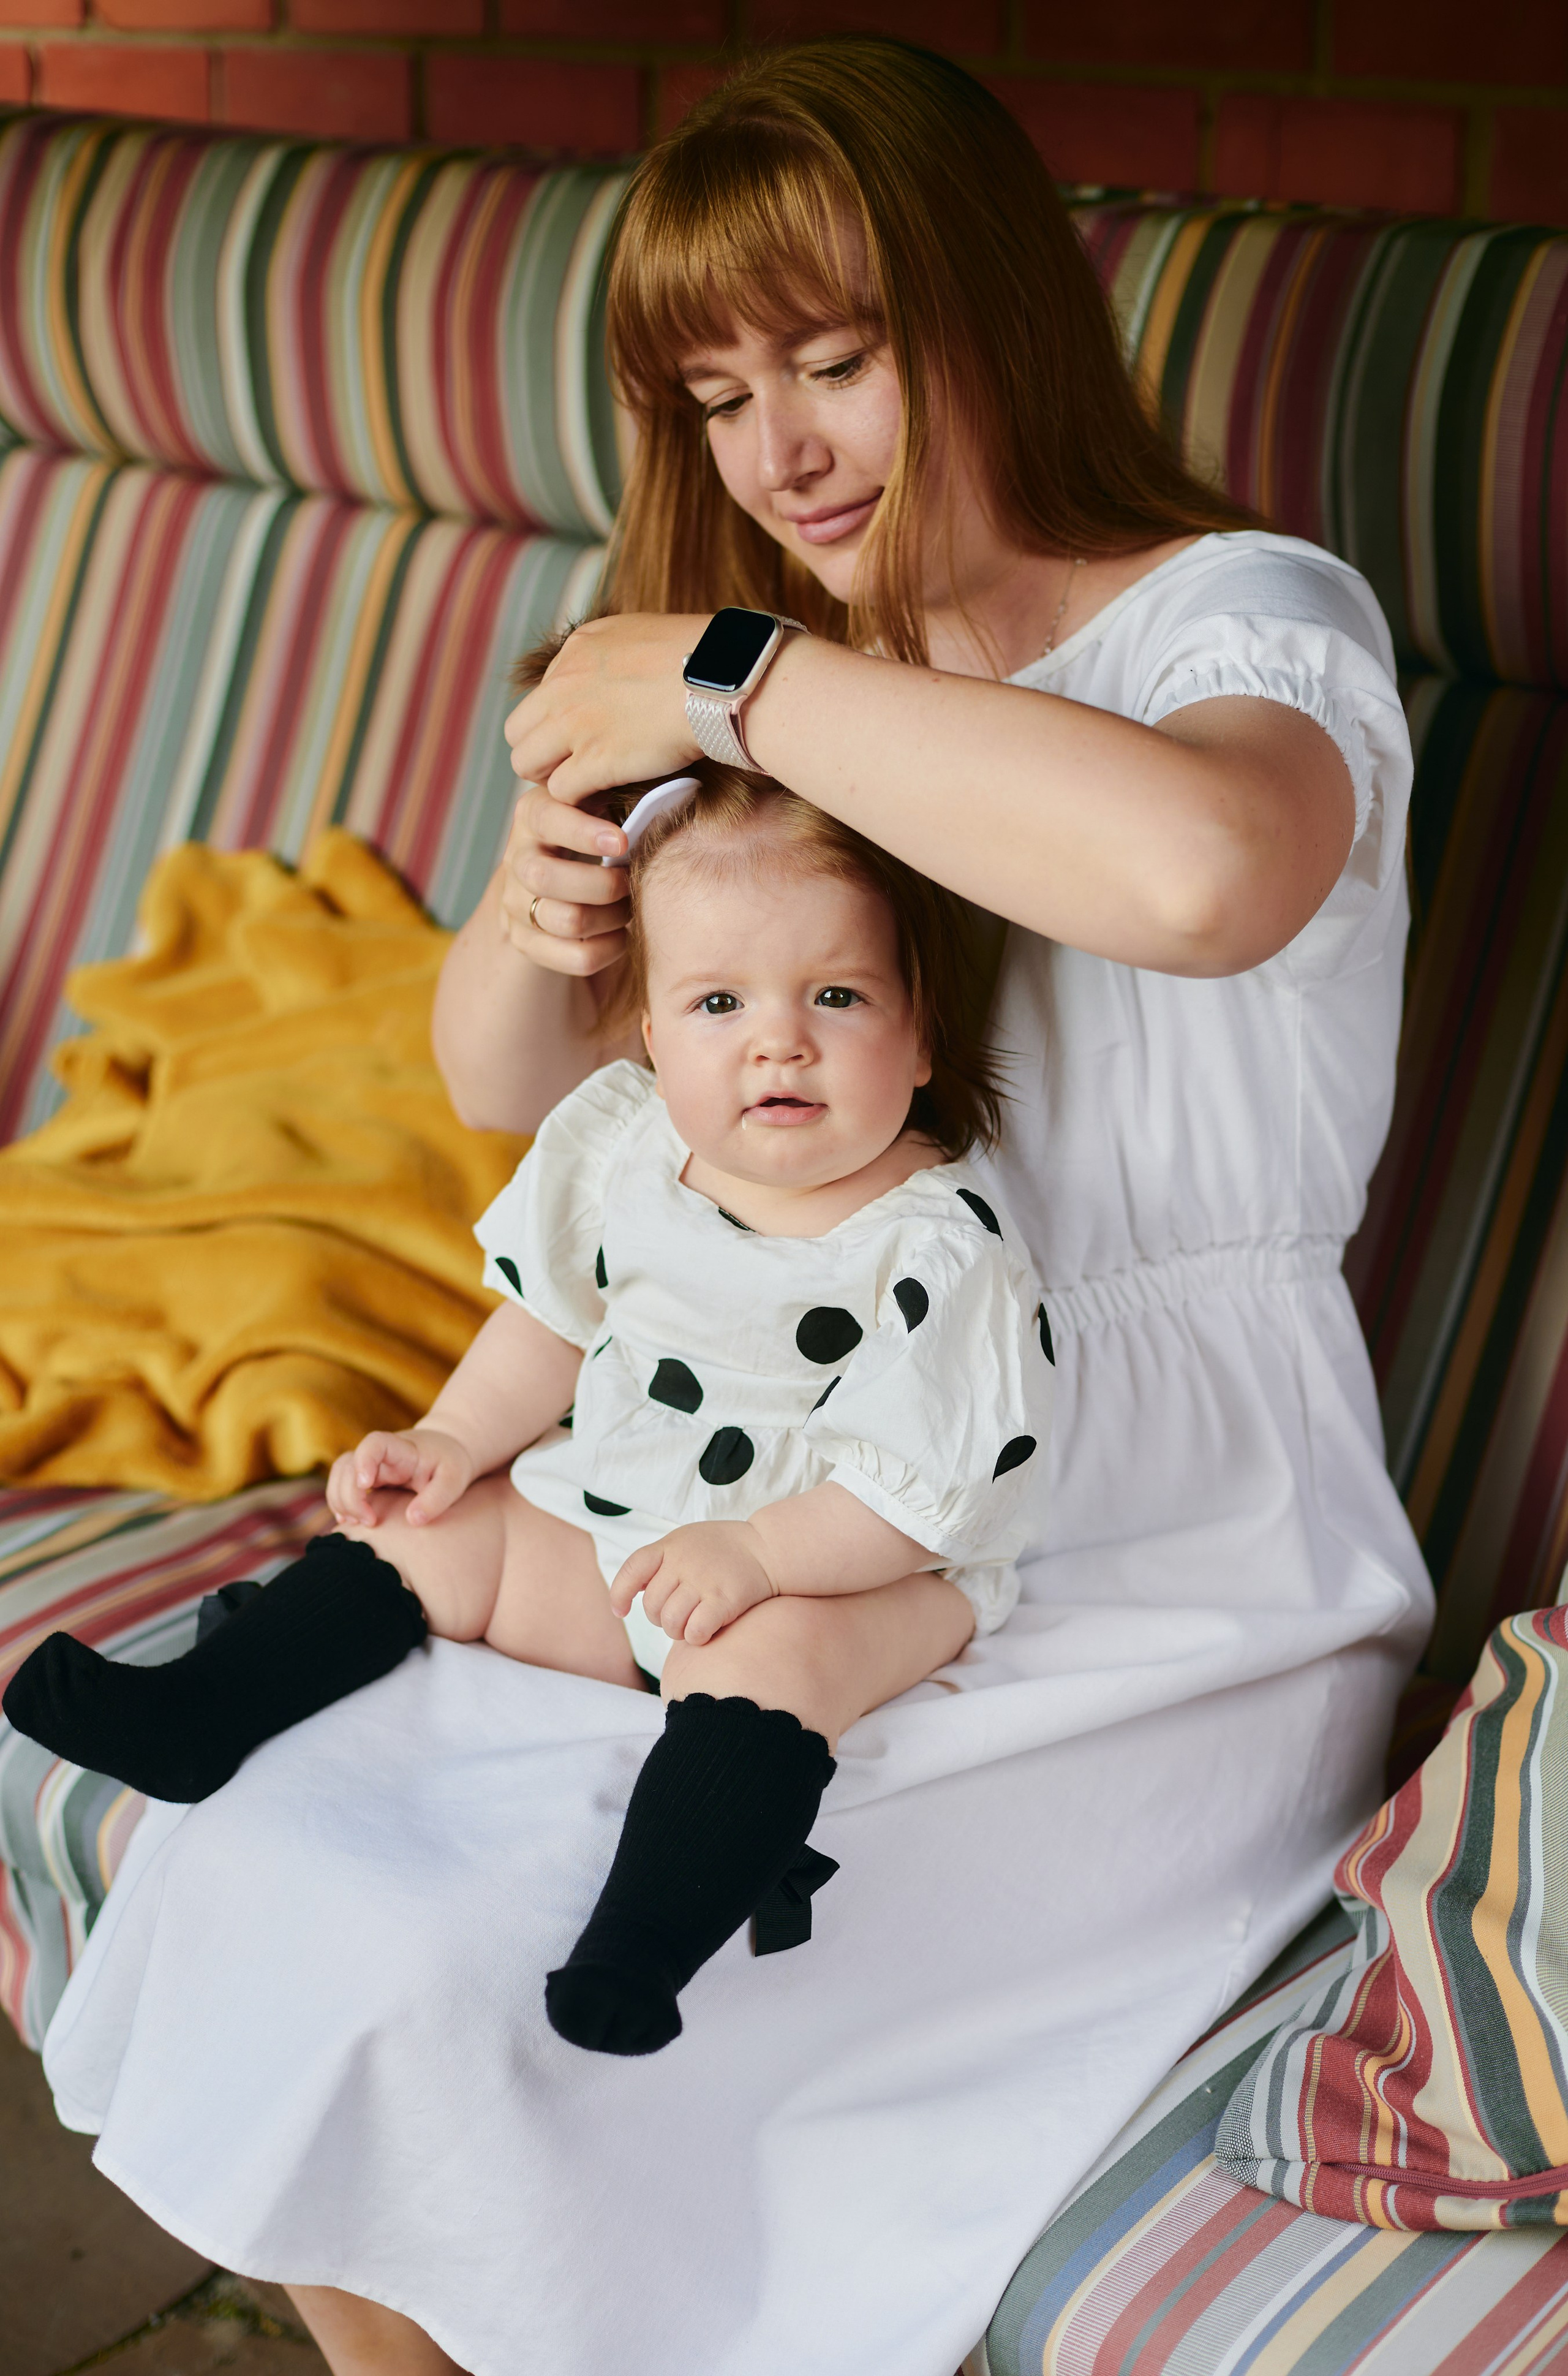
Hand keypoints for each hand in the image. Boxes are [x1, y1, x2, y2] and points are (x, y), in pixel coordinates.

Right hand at [326, 1429, 475, 1528]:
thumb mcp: (454, 1479)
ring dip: (340, 1500)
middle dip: (350, 1495)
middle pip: (347, 1465)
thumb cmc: (450, 1463)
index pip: (374, 1443)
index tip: (366, 1485)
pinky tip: (350, 1521)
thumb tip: (413, 1520)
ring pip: (339, 1474)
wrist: (445, 1450)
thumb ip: (437, 1498)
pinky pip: (342, 1486)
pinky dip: (340, 1503)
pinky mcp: (367, 1479)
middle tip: (370, 1522)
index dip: (364, 1461)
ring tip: (357, 1524)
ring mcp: (370, 1466)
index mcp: (402, 1449)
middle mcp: (380, 1456)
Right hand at [495, 785, 631, 980]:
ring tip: (629, 907)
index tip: (622, 841)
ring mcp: (515, 903)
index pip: (546, 819)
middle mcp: (517, 858)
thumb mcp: (601, 810)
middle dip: (600, 884)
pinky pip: (575, 956)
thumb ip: (622, 798)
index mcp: (535, 815)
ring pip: (565, 920)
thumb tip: (679, 786)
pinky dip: (609, 949)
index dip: (582, 832)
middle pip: (545, 877)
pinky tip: (621, 934)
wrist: (560, 886)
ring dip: (610, 917)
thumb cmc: (598, 836)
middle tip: (629, 881)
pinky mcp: (527, 942)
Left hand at [504, 614, 706, 806]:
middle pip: (518, 733)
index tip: (582, 739)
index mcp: (576, 651)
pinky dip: (578, 802)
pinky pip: (560, 791)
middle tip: (573, 768)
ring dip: (552, 779)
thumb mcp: (642, 634)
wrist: (722, 677)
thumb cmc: (702, 658)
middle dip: (541, 754)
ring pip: (526, 765)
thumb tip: (616, 672)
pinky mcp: (595, 760)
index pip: (540, 697)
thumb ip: (615, 654)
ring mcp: (575, 724)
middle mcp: (564, 685)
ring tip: (585, 788)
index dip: (557, 725)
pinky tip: (603, 801)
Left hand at [610, 1521, 777, 1645]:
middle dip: (661, 1619)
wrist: (769, 1548)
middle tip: (680, 1614)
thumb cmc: (724, 1549)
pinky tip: (707, 1630)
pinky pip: (695, 1631)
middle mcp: (682, 1562)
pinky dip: (696, 1637)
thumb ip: (660, 1561)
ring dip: (678, 1631)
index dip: (619, 1594)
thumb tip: (632, 1592)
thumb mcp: (686, 1540)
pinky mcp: (724, 1599)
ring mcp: (703, 1580)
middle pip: (651, 1606)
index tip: (621, 1611)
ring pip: (670, 1622)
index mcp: (670, 1546)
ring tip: (692, 1623)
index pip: (632, 1570)